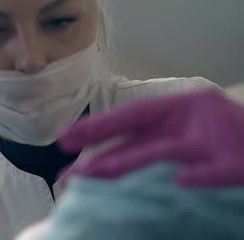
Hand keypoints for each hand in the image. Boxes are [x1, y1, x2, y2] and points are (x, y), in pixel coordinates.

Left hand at [58, 89, 243, 187]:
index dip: (97, 127)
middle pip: (144, 138)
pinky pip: (219, 171)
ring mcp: (220, 141)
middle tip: (69, 175)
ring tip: (96, 176)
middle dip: (104, 157)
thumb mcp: (186, 131)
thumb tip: (100, 162)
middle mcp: (197, 119)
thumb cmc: (225, 137)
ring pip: (169, 152)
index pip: (132, 116)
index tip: (64, 139)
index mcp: (182, 107)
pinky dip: (202, 177)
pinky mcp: (241, 164)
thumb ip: (150, 142)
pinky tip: (180, 182)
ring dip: (131, 165)